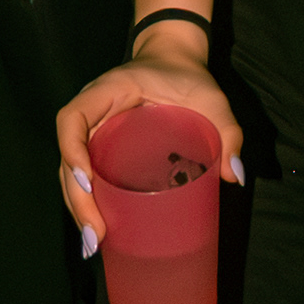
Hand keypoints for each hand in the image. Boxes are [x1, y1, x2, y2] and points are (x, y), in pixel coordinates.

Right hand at [55, 34, 243, 254]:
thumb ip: (227, 130)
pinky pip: (86, 174)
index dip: (72, 150)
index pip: (72, 118)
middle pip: (69, 156)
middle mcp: (93, 111)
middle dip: (77, 198)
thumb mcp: (211, 97)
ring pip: (72, 171)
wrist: (176, 60)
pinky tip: (97, 231)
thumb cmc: (190, 77)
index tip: (87, 181)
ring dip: (78, 207)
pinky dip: (87, 202)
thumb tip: (234, 175)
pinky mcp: (102, 146)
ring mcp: (94, 130)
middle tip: (95, 235)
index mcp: (109, 90)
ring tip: (93, 243)